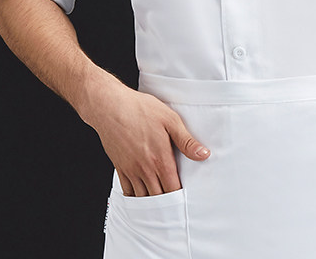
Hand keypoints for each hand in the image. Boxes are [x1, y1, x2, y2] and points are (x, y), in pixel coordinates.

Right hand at [82, 71, 210, 196]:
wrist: (110, 107)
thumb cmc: (141, 110)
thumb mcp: (170, 120)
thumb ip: (186, 141)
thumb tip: (204, 154)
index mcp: (160, 159)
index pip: (173, 189)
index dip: (180, 198)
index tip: (186, 200)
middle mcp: (145, 169)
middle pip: (158, 198)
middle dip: (167, 205)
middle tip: (175, 208)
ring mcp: (131, 170)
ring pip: (143, 197)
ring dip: (152, 203)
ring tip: (161, 206)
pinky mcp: (120, 167)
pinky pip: (128, 191)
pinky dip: (135, 198)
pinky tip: (141, 198)